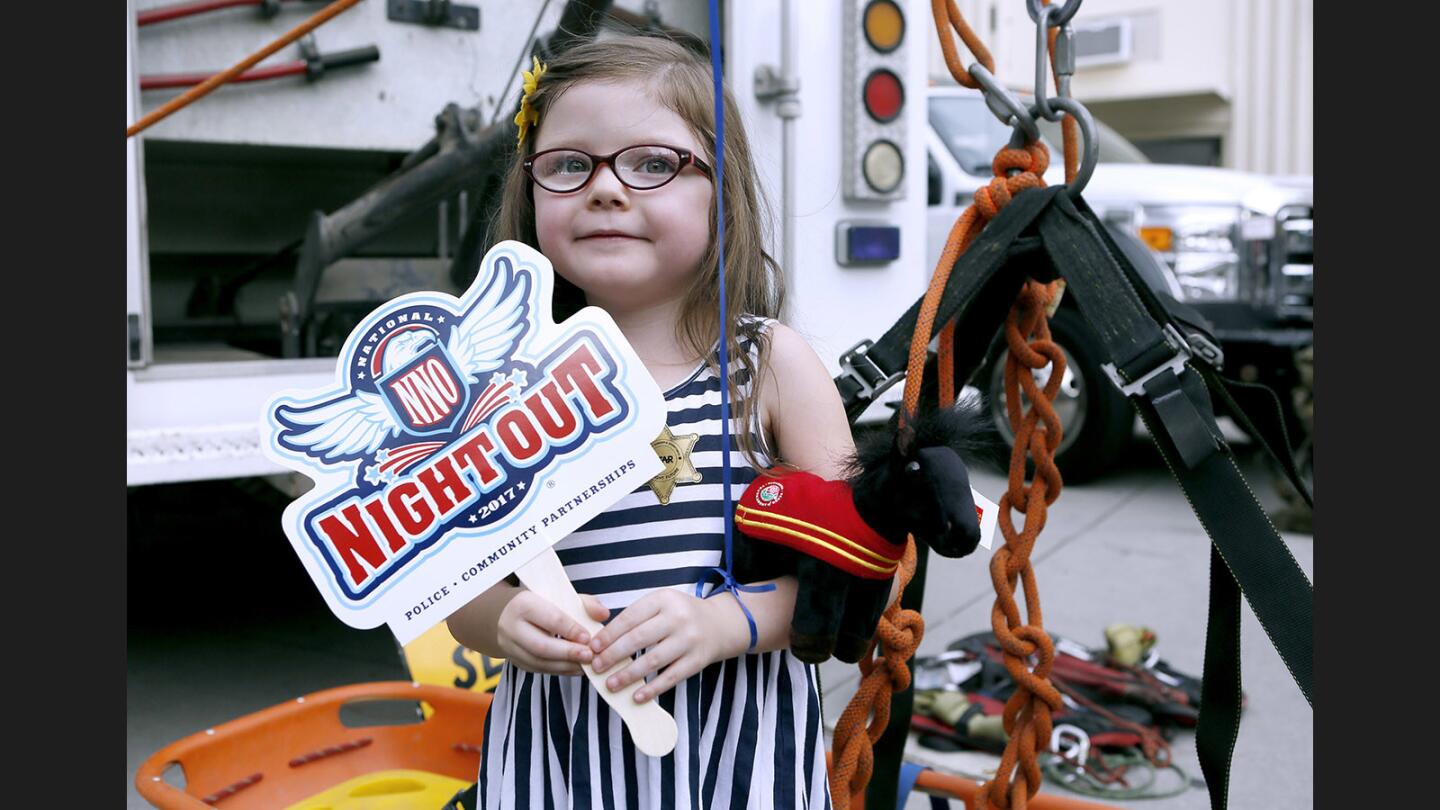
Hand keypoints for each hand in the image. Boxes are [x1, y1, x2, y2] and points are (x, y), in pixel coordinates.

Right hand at [495, 589, 610, 674]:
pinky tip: (576, 668)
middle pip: (541, 646)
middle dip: (569, 653)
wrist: (504, 614)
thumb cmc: (538, 603)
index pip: (550, 619)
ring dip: (566, 666)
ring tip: (587, 665)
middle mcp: (512, 627)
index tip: (588, 637)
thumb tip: (603, 614)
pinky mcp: (515, 661)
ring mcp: (511, 647)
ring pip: (539, 662)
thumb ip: (584, 603)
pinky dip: (559, 671)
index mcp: (524, 604)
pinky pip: (538, 670)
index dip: (571, 630)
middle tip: (590, 656)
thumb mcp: (558, 595)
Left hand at [588, 589, 745, 702]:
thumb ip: (636, 617)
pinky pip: (671, 677)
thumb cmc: (680, 615)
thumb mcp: (661, 604)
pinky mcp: (698, 660)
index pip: (630, 617)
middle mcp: (678, 617)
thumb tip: (602, 641)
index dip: (609, 633)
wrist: (721, 624)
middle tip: (596, 667)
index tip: (593, 647)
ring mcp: (689, 639)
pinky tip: (637, 696)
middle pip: (640, 638)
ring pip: (654, 660)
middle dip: (614, 654)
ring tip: (611, 684)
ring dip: (629, 674)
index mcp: (663, 599)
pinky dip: (653, 688)